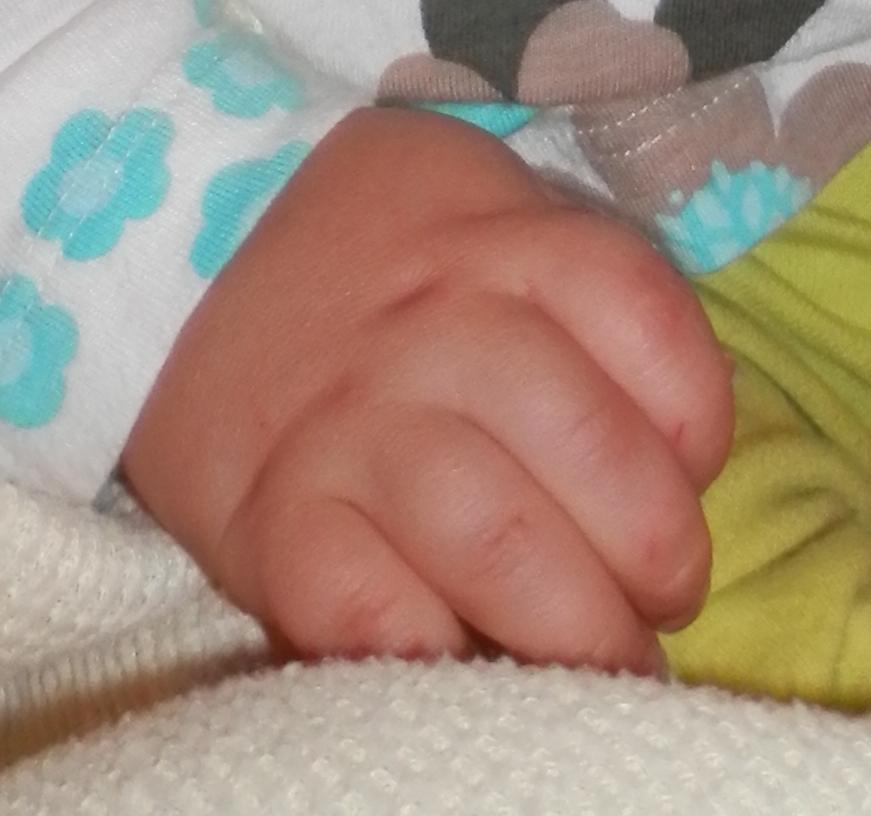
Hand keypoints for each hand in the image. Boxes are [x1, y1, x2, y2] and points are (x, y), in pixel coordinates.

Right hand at [119, 105, 731, 667]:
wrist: (174, 259)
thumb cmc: (382, 257)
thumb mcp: (486, 210)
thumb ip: (585, 296)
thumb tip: (686, 451)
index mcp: (501, 239)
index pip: (646, 321)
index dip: (696, 419)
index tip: (691, 472)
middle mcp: (433, 325)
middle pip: (586, 445)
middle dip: (656, 554)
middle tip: (657, 604)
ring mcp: (349, 425)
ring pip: (497, 538)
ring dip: (576, 627)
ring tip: (600, 660)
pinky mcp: (274, 523)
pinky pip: (371, 613)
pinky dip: (438, 653)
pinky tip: (468, 654)